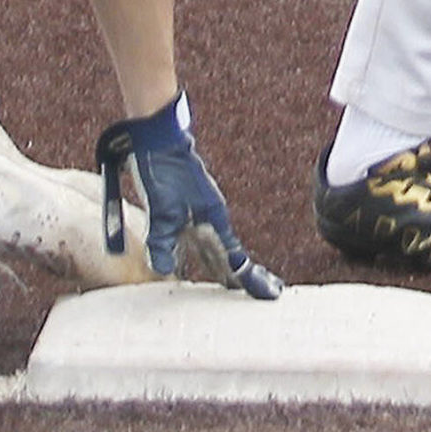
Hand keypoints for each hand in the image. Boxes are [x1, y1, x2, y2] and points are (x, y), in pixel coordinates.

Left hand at [97, 94, 281, 298]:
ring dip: (225, 265)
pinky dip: (208, 252)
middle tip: (263, 293)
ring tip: (233, 282)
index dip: (251, 278)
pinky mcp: (188, 204)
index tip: (272, 293)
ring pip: (217, 246)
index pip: (235, 259)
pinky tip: (200, 257)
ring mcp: (201, 209)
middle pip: (230, 254)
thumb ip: (162, 244)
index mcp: (213, 220)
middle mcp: (212, 216)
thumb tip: (164, 271)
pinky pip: (204, 236)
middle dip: (241, 276)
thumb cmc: (164, 170)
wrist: (158, 137)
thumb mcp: (160, 211)